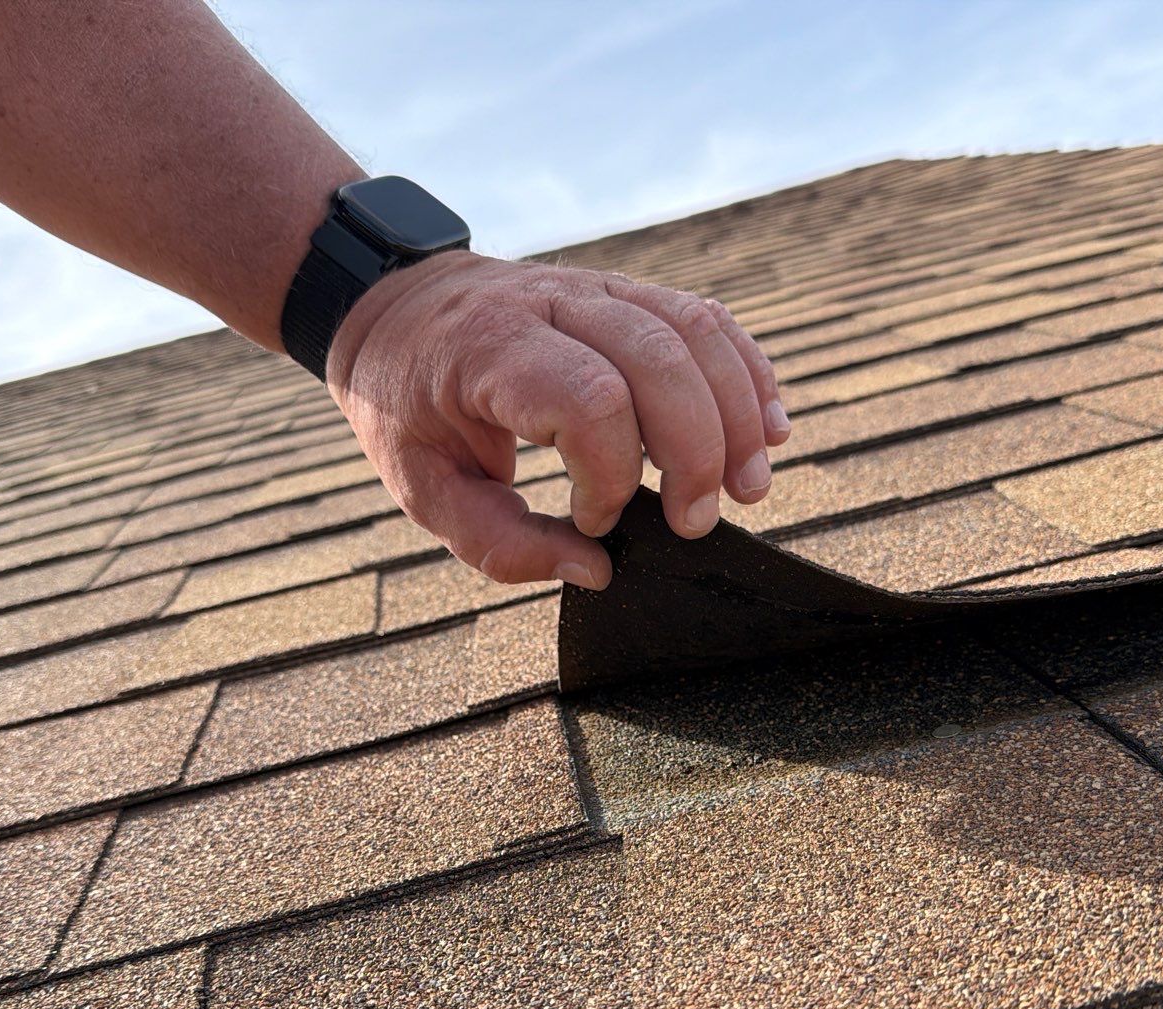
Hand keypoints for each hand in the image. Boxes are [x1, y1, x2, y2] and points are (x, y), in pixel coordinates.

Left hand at [324, 251, 789, 589]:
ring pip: (695, 332)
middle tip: (695, 523)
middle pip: (659, 360)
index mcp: (490, 348)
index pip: (588, 400)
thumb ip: (500, 541)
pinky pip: (706, 319)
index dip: (611, 475)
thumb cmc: (408, 404)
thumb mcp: (421, 487)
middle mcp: (551, 302)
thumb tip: (594, 568)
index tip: (592, 521)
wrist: (394, 305)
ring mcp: (596, 287)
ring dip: (738, 414)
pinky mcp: (628, 290)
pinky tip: (768, 429)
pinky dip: (747, 373)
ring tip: (749, 488)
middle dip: (696, 451)